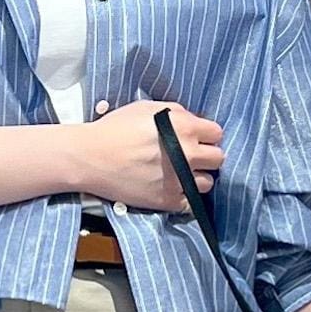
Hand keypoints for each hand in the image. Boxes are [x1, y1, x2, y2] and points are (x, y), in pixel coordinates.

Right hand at [71, 99, 222, 211]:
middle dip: (207, 156)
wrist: (92, 157)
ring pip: (208, 182)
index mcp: (184, 127)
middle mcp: (187, 154)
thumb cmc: (116, 128)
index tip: (197, 139)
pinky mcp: (168, 200)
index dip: (207, 135)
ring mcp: (179, 180)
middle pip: (218, 158)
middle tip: (192, 157)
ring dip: (198, 178)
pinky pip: (191, 203)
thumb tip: (195, 123)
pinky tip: (174, 189)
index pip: (217, 133)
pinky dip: (186, 197)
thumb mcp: (148, 108)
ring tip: (182, 175)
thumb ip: (177, 114)